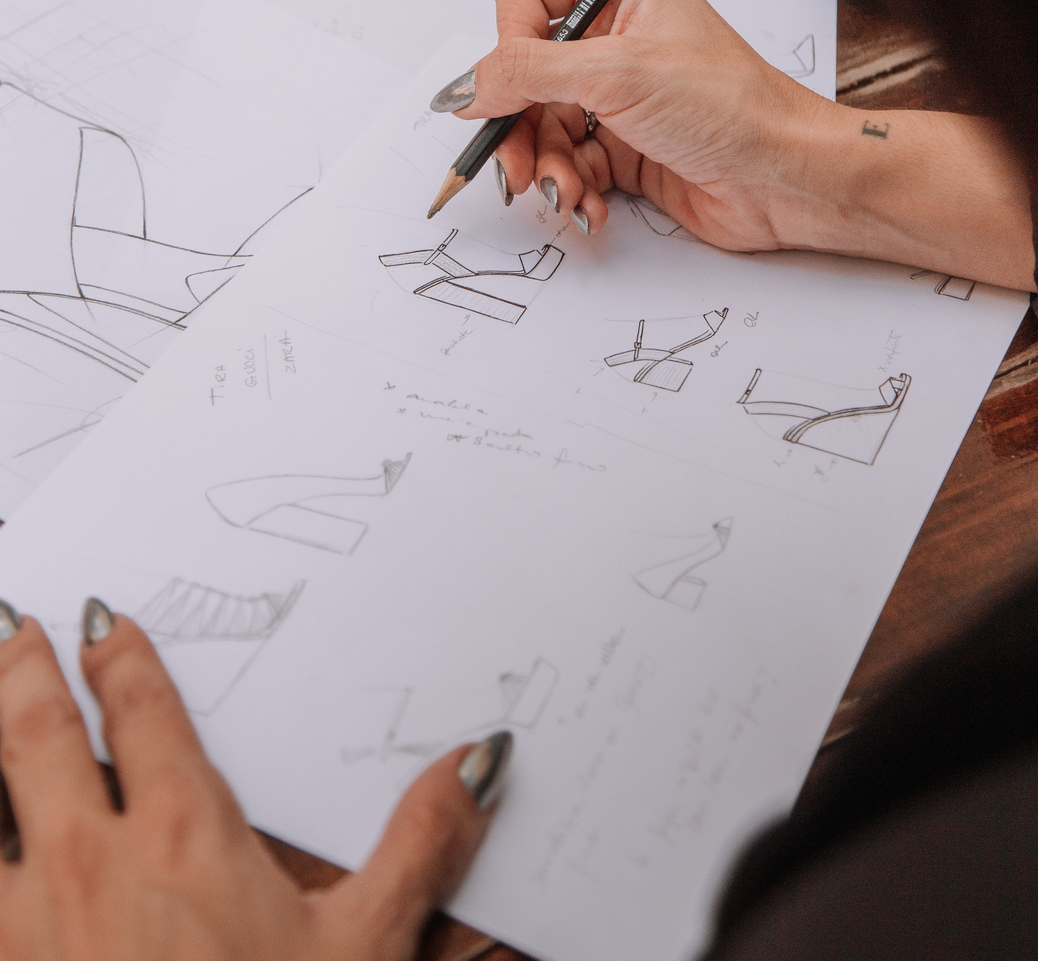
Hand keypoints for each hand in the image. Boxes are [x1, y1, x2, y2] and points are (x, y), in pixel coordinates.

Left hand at [0, 601, 508, 960]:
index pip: (141, 714)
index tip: (100, 623)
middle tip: (18, 628)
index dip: (118, 659)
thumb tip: (478, 759)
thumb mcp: (363, 951)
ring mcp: (25, 927)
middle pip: (37, 734)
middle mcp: (88, 863)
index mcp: (184, 836)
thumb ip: (417, 847)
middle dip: (24, 672)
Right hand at [440, 0, 1034, 287]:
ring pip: (540, 124)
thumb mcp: (615, 74)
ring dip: (544, 165)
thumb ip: (525, 74)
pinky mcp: (625, 145)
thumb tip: (461, 86)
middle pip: (522, 71)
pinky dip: (568, 187)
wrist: (787, 178)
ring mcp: (619, 92)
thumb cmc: (730, 106)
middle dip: (516, 123)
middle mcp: (616, 33)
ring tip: (564, 193)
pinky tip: (588, 207)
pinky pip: (567, 162)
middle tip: (515, 166)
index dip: (508, 42)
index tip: (513, 85)